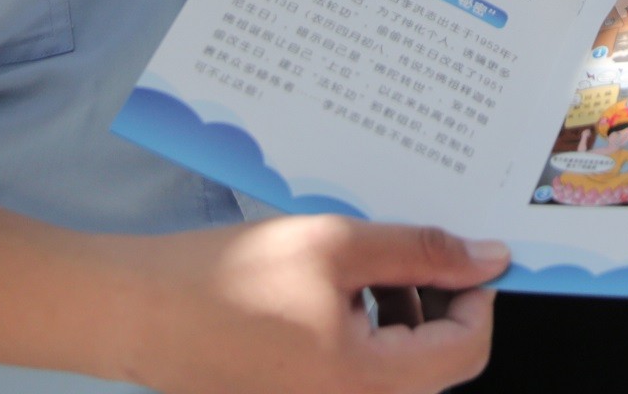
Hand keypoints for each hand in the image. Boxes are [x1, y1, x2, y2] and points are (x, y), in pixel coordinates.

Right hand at [110, 214, 502, 393]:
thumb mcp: (336, 246)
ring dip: (395, 311)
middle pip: (433, 362)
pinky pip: (356, 370)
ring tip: (355, 264)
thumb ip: (421, 252)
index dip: (477, 296)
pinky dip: (360, 327)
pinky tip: (328, 287)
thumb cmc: (229, 279)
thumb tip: (489, 258)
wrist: (138, 312)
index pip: (465, 351)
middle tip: (405, 248)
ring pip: (395, 364)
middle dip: (431, 300)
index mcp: (367, 384)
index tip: (465, 252)